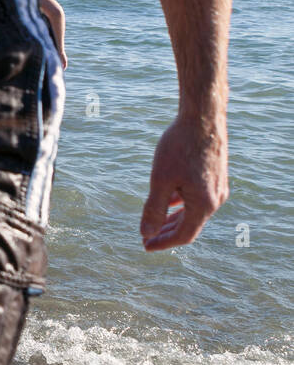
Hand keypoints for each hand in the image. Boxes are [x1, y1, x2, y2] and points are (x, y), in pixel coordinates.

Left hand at [140, 114, 227, 250]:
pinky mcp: (216, 175)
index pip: (184, 235)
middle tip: (147, 238)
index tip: (145, 246)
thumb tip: (147, 234)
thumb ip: (154, 209)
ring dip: (175, 218)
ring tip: (156, 223)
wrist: (203, 118)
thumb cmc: (179, 147)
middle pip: (190, 225)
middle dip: (167, 232)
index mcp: (204, 204)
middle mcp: (216, 199)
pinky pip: (198, 197)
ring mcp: (219, 187)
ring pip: (194, 211)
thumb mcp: (160, 180)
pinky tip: (170, 200)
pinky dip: (182, 203)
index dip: (164, 242)